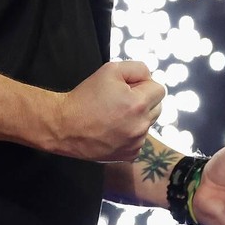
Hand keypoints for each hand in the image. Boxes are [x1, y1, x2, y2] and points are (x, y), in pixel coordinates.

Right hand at [51, 61, 165, 161]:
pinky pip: (139, 140)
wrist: (64, 126)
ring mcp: (136, 143)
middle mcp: (141, 126)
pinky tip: (112, 130)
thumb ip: (137, 69)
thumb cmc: (86, 96)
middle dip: (143, 101)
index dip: (143, 85)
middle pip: (157, 107)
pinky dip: (130, 134)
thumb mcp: (110, 70)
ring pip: (148, 124)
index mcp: (138, 104)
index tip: (126, 88)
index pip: (159, 89)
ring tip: (114, 116)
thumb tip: (150, 78)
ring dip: (137, 118)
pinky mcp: (129, 155)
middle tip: (120, 101)